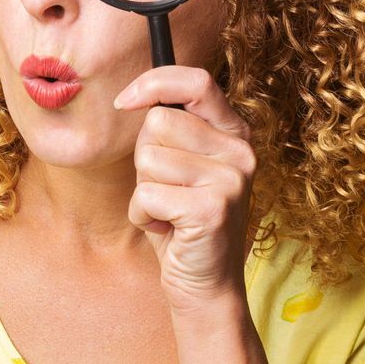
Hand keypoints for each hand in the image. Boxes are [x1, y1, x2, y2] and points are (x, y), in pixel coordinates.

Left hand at [113, 65, 255, 312]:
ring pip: (148, 158)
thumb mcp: (177, 164)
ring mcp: (231, 179)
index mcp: (234, 132)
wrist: (204, 283)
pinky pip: (145, 194)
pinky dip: (141, 215)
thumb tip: (133, 96)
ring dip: (142, 190)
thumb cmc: (180, 220)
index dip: (153, 83)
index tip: (124, 102)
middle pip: (158, 121)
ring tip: (168, 211)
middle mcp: (240, 150)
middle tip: (166, 189)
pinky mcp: (212, 209)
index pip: (196, 80)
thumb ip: (168, 129)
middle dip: (144, 158)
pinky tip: (166, 229)